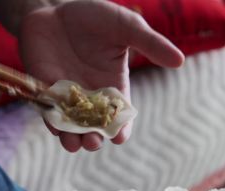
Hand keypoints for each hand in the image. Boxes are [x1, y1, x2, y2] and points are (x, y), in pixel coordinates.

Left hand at [19, 0, 183, 151]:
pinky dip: (51, 121)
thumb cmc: (94, 17)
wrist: (55, 8)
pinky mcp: (45, 92)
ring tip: (73, 143)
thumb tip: (179, 61)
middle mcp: (91, 98)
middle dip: (94, 138)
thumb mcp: (126, 27)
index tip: (119, 137)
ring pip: (70, 127)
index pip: (120, 116)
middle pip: (94, 128)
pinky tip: (54, 126)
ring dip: (71, 138)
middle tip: (94, 141)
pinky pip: (48, 113)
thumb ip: (150, 44)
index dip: (121, 129)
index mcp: (114, 87)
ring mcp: (67, 97)